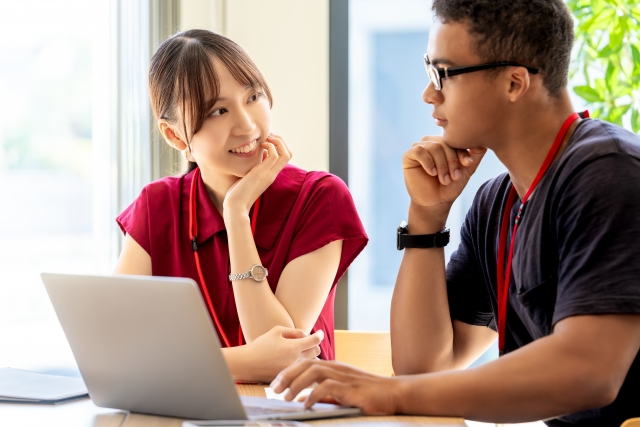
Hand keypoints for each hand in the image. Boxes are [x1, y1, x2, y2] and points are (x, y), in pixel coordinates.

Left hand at [223, 134, 291, 217]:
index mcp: (271, 174)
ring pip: (286, 153)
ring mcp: (269, 173)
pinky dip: (270, 145)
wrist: (236, 205)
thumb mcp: (249, 176)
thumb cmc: (238, 193)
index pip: (285, 157)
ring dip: (277, 141)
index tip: (266, 140)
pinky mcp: (262, 173)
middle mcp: (273, 173)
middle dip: (280, 140)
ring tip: (265, 139)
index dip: (279, 145)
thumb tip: (259, 154)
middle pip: (289, 153)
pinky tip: (260, 145)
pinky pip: (274, 155)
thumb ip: (256, 166)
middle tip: (267, 137)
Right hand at [242, 326, 322, 382]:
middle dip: (314, 345)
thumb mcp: (276, 331)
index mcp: (294, 347)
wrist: (247, 364)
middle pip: (316, 351)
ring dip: (310, 356)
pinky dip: (303, 365)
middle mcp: (296, 360)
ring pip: (311, 362)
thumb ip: (294, 331)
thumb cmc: (261, 345)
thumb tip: (305, 335)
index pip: (314, 340)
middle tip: (307, 342)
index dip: (319, 335)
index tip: (320, 333)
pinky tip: (295, 361)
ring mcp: (294, 370)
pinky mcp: (290, 377)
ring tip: (301, 352)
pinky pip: (303, 370)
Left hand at [271, 359, 400, 414]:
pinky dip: (314, 394)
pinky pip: (328, 387)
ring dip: (297, 384)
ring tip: (286, 397)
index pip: (305, 363)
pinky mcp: (350, 388)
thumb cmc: (367, 394)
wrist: (392, 393)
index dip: (288, 371)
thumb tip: (302, 401)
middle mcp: (336, 368)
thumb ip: (324, 394)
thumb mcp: (342, 393)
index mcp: (333, 367)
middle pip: (305, 364)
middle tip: (274, 389)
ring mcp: (343, 376)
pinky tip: (306, 404)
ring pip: (314, 372)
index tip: (276, 383)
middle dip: (287, 375)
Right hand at [403, 136, 485, 214]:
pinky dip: (427, 162)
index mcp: (444, 142)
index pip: (454, 140)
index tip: (468, 164)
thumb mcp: (466, 169)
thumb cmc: (450, 186)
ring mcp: (418, 147)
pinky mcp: (408, 155)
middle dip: (451, 160)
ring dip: (441, 165)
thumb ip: (475, 155)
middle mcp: (431, 142)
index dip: (462, 151)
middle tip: (454, 176)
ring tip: (444, 179)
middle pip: (444, 142)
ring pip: (433, 147)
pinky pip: (418, 151)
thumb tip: (483, 141)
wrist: (436, 202)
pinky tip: (431, 173)